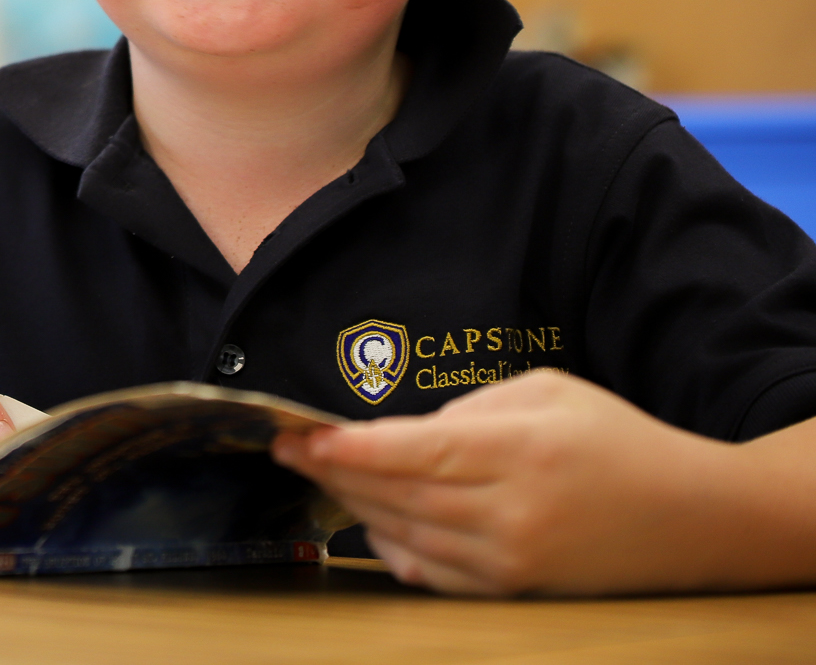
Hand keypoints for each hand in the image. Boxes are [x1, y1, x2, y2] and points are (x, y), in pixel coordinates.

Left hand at [272, 368, 734, 595]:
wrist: (692, 518)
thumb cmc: (616, 440)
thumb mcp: (547, 391)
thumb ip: (471, 406)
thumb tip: (406, 433)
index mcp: (519, 450)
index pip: (413, 451)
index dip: (349, 448)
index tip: (299, 435)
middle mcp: (512, 512)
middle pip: (398, 494)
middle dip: (334, 472)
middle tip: (289, 449)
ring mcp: (512, 558)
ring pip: (406, 532)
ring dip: (354, 505)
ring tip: (318, 477)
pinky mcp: (513, 588)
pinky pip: (432, 572)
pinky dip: (391, 546)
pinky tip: (368, 521)